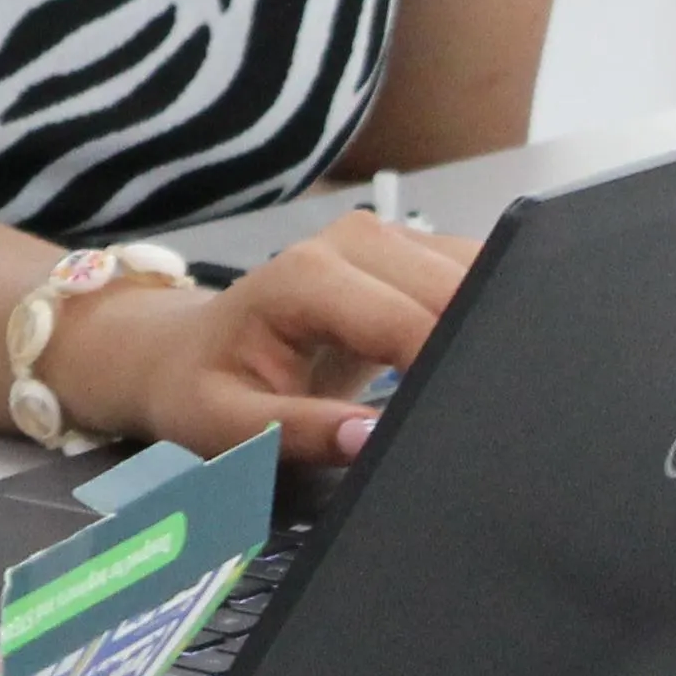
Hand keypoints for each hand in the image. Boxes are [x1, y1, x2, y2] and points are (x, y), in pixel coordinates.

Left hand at [68, 211, 474, 466]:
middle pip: (453, 289)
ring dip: (490, 328)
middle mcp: (353, 241)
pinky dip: (487, 314)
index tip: (472, 426)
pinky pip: (471, 272)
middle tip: (488, 416)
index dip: (445, 372)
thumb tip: (372, 438)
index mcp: (305, 277)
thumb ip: (301, 431)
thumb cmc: (203, 390)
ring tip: (487, 394)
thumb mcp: (231, 426)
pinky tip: (480, 361)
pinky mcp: (410, 252)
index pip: (407, 322)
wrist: (185, 352)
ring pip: (475, 272)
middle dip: (477, 350)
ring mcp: (386, 238)